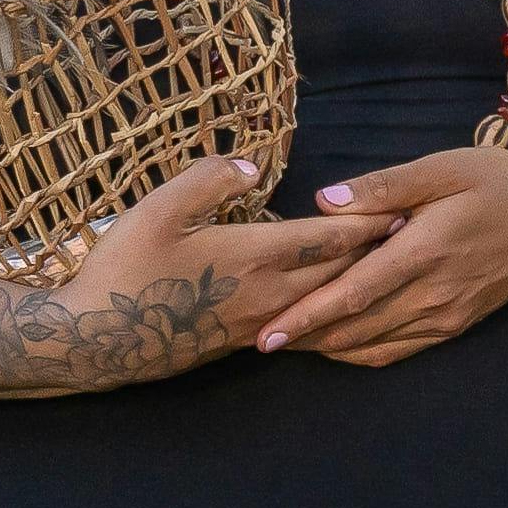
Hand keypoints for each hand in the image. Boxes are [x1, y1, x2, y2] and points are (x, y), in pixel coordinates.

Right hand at [50, 156, 376, 365]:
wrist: (94, 341)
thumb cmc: (123, 270)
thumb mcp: (156, 211)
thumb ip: (206, 181)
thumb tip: (250, 166)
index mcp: (253, 257)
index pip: (326, 237)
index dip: (366, 223)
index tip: (402, 209)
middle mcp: (266, 294)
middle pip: (336, 272)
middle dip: (375, 253)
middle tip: (412, 237)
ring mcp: (256, 322)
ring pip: (323, 301)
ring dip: (356, 283)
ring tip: (387, 269)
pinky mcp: (242, 341)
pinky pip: (302, 323)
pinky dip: (327, 311)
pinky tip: (336, 309)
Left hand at [248, 139, 507, 367]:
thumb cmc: (496, 182)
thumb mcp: (442, 168)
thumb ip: (383, 187)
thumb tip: (324, 202)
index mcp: (423, 251)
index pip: (354, 292)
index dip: (307, 315)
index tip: (267, 332)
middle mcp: (433, 293)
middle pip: (356, 327)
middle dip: (305, 337)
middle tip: (258, 340)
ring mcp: (446, 315)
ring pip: (374, 344)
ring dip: (329, 347)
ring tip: (288, 344)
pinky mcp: (456, 325)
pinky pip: (400, 349)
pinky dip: (363, 352)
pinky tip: (338, 345)